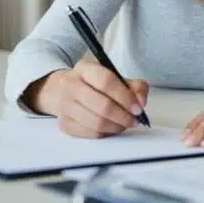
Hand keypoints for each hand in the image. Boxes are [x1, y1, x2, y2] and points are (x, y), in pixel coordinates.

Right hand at [25, 60, 148, 138]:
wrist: (62, 90)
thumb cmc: (94, 84)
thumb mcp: (115, 77)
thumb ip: (134, 86)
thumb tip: (141, 103)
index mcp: (85, 68)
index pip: (106, 81)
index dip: (125, 97)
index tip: (138, 108)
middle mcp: (71, 85)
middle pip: (102, 105)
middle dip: (123, 116)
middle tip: (134, 120)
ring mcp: (65, 106)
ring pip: (96, 122)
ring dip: (116, 126)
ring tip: (124, 124)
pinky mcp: (64, 124)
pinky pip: (90, 133)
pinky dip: (105, 133)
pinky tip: (111, 128)